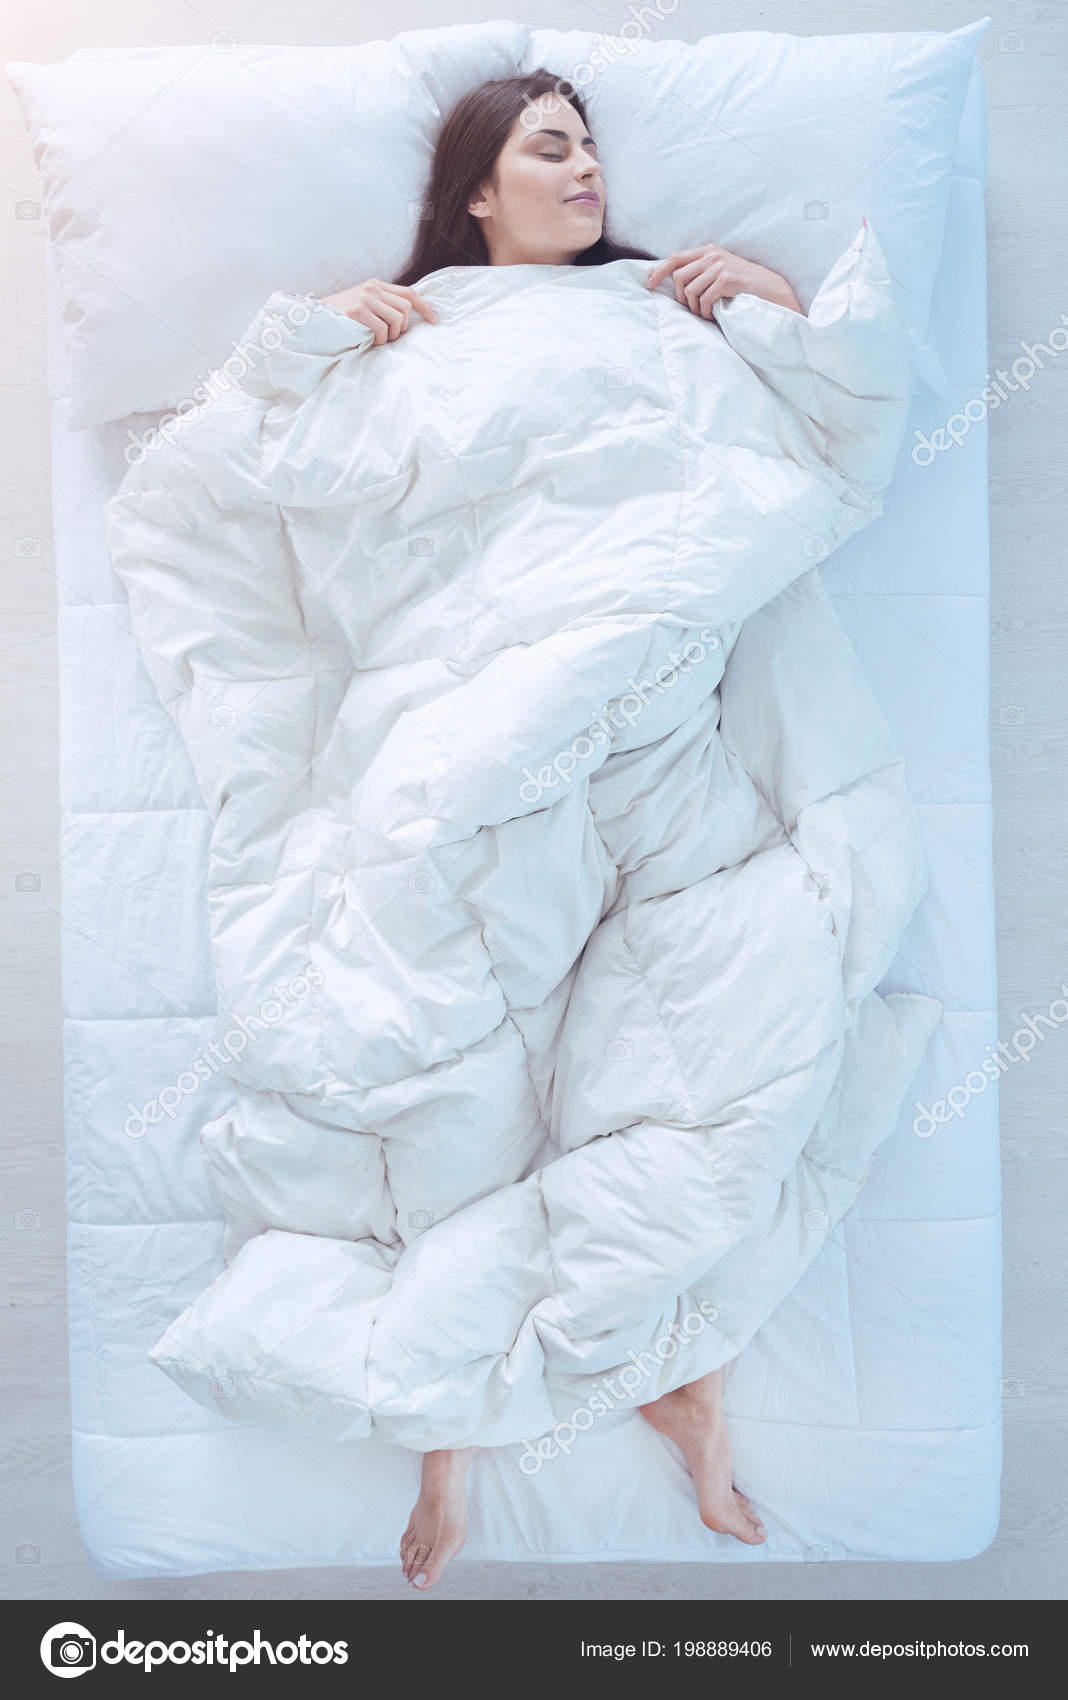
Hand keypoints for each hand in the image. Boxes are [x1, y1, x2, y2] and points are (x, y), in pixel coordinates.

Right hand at [319, 278, 436, 343]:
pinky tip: (373, 342)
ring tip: (381, 340)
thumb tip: (407, 319)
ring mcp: (366, 297)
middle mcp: (373, 288)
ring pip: (396, 318)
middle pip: (405, 308)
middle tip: (392, 338)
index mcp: (377, 285)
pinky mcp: (358, 310)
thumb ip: (383, 306)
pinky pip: (382, 328)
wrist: (315, 318)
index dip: (425, 307)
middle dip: (403, 328)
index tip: (435, 320)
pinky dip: (381, 340)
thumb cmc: (342, 317)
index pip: (409, 293)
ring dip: (392, 335)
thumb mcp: (365, 304)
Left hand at [647, 245, 801, 316]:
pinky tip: (713, 315)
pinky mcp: (728, 279)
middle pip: (679, 277)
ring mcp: (720, 266)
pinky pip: (704, 300)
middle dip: (682, 298)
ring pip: (690, 291)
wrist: (771, 289)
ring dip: (695, 308)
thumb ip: (700, 272)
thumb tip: (674, 284)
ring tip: (705, 313)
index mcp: (708, 251)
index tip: (648, 285)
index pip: (675, 258)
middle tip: (693, 309)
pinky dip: (705, 312)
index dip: (658, 271)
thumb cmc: (743, 285)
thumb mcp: (720, 272)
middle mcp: (712, 255)